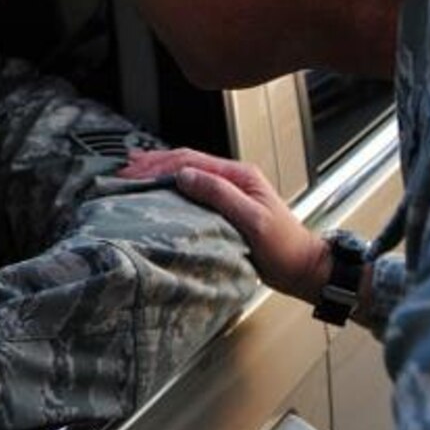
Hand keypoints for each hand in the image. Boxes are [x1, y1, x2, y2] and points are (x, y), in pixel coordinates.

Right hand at [119, 148, 330, 300]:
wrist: (304, 269)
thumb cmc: (285, 249)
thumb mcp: (252, 220)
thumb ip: (220, 195)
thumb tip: (186, 175)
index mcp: (240, 175)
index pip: (192, 160)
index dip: (160, 163)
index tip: (135, 170)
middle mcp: (234, 179)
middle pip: (187, 162)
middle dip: (154, 163)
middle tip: (125, 170)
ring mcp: (230, 193)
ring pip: (188, 173)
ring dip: (160, 172)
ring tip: (133, 172)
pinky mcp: (226, 208)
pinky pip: (194, 191)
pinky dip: (171, 187)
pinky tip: (158, 191)